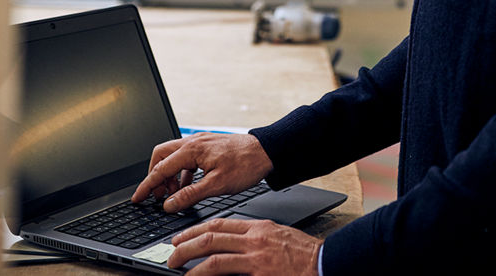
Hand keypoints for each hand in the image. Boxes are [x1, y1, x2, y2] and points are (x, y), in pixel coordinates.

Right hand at [130, 133, 273, 211]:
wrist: (267, 152)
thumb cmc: (246, 164)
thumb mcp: (217, 185)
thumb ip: (190, 195)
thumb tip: (169, 204)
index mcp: (192, 149)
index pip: (161, 168)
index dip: (147, 185)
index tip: (138, 198)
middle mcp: (194, 142)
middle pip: (162, 156)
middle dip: (155, 176)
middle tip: (156, 194)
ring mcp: (201, 142)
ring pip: (174, 157)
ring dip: (170, 175)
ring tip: (173, 194)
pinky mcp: (208, 146)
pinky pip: (186, 158)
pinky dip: (182, 172)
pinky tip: (188, 186)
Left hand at [167, 218, 319, 273]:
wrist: (323, 261)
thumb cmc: (304, 253)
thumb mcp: (278, 236)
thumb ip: (256, 237)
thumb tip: (234, 245)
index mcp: (258, 226)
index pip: (220, 223)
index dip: (197, 229)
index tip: (182, 236)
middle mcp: (253, 238)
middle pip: (211, 236)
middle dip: (186, 244)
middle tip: (172, 253)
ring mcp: (255, 255)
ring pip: (213, 255)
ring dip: (190, 262)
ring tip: (177, 267)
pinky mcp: (258, 271)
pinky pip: (224, 272)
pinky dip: (206, 275)